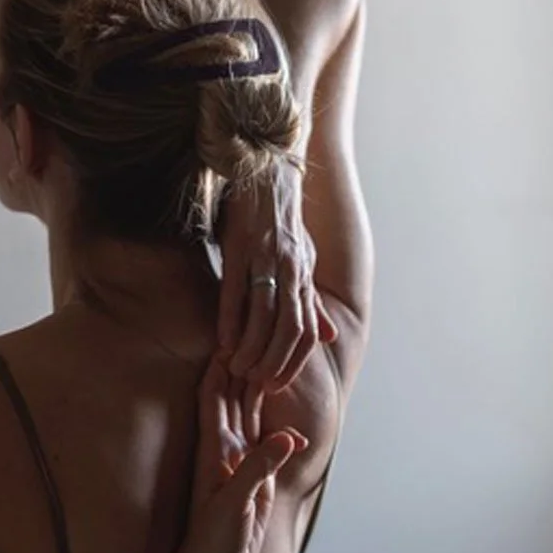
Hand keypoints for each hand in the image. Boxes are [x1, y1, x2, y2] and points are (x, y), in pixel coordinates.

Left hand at [182, 350, 306, 552]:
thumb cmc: (213, 545)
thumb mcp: (235, 505)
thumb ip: (258, 469)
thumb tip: (286, 438)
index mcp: (213, 450)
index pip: (214, 396)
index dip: (222, 365)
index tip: (234, 333)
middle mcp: (224, 451)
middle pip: (233, 400)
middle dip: (243, 370)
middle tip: (261, 339)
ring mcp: (237, 466)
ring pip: (250, 422)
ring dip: (260, 397)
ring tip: (275, 368)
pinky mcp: (252, 485)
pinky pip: (268, 452)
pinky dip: (282, 440)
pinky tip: (297, 438)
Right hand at [216, 160, 336, 396]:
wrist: (265, 168)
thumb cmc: (279, 217)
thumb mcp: (302, 259)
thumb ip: (312, 300)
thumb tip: (329, 337)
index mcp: (304, 275)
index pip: (308, 330)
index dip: (295, 361)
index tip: (277, 384)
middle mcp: (291, 270)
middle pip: (290, 329)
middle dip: (275, 361)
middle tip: (256, 383)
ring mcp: (266, 259)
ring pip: (264, 315)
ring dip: (251, 347)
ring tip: (236, 368)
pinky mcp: (241, 247)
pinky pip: (237, 290)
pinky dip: (231, 319)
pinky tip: (223, 340)